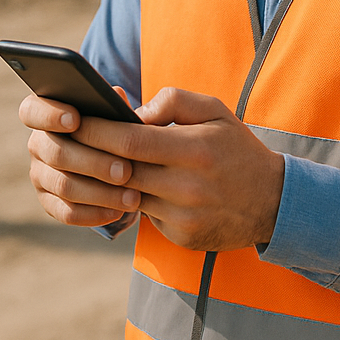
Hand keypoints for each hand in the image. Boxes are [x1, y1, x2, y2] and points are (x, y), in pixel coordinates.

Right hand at [20, 92, 140, 228]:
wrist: (113, 160)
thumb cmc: (111, 126)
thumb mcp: (112, 111)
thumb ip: (111, 102)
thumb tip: (116, 96)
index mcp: (46, 114)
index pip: (32, 111)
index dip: (50, 115)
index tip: (75, 119)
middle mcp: (38, 144)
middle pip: (56, 153)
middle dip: (94, 162)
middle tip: (126, 170)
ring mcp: (40, 175)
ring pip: (64, 186)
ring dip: (101, 192)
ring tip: (131, 196)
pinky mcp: (49, 202)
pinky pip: (67, 212)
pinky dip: (94, 213)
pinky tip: (118, 211)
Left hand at [23, 86, 284, 251]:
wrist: (273, 201)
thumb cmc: (236, 147)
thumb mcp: (214, 109)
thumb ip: (173, 100)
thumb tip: (134, 110)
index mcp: (194, 148)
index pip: (130, 139)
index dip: (96, 129)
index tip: (74, 118)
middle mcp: (188, 186)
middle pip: (121, 170)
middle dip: (91, 154)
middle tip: (66, 139)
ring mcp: (184, 217)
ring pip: (128, 196)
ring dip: (107, 181)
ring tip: (88, 160)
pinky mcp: (182, 238)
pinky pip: (145, 216)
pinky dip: (134, 200)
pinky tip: (125, 186)